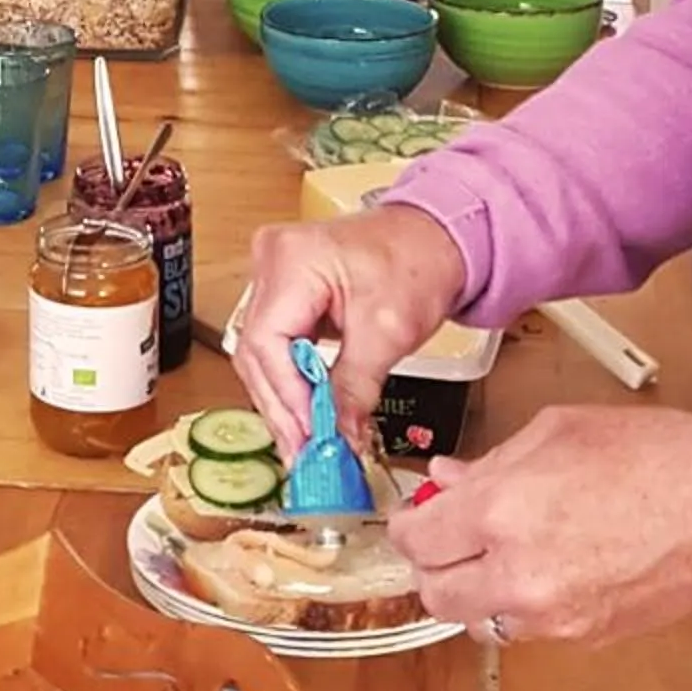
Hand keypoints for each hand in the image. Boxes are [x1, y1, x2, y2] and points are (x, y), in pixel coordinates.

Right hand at [237, 207, 467, 460]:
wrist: (436, 236)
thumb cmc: (417, 260)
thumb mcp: (388, 331)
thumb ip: (356, 387)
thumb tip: (338, 437)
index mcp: (291, 258)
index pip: (267, 341)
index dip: (287, 395)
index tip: (311, 436)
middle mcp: (270, 261)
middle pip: (256, 351)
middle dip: (283, 408)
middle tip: (305, 455)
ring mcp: (273, 274)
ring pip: (259, 353)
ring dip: (284, 401)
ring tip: (305, 445)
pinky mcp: (284, 291)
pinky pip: (274, 345)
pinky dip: (291, 381)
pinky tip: (305, 414)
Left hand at [393, 404, 691, 645]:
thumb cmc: (652, 457)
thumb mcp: (555, 432)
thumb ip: (490, 463)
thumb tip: (446, 480)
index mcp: (502, 511)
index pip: (415, 541)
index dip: (407, 525)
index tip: (414, 515)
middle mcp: (517, 574)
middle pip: (434, 594)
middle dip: (432, 564)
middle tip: (448, 538)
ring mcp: (551, 616)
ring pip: (476, 621)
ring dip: (474, 591)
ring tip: (499, 553)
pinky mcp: (582, 638)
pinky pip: (525, 630)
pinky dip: (519, 606)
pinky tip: (543, 568)